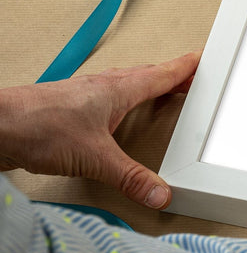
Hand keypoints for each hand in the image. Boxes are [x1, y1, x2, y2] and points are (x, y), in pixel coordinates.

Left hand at [0, 52, 200, 207]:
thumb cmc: (39, 126)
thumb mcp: (94, 158)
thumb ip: (129, 178)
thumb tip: (160, 193)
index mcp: (119, 90)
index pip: (162, 74)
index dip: (185, 67)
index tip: (203, 59)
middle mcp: (104, 87)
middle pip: (147, 75)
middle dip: (171, 76)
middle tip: (189, 78)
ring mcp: (85, 95)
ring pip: (125, 84)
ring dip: (146, 85)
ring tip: (159, 92)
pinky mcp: (69, 108)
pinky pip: (107, 97)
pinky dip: (122, 99)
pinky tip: (115, 114)